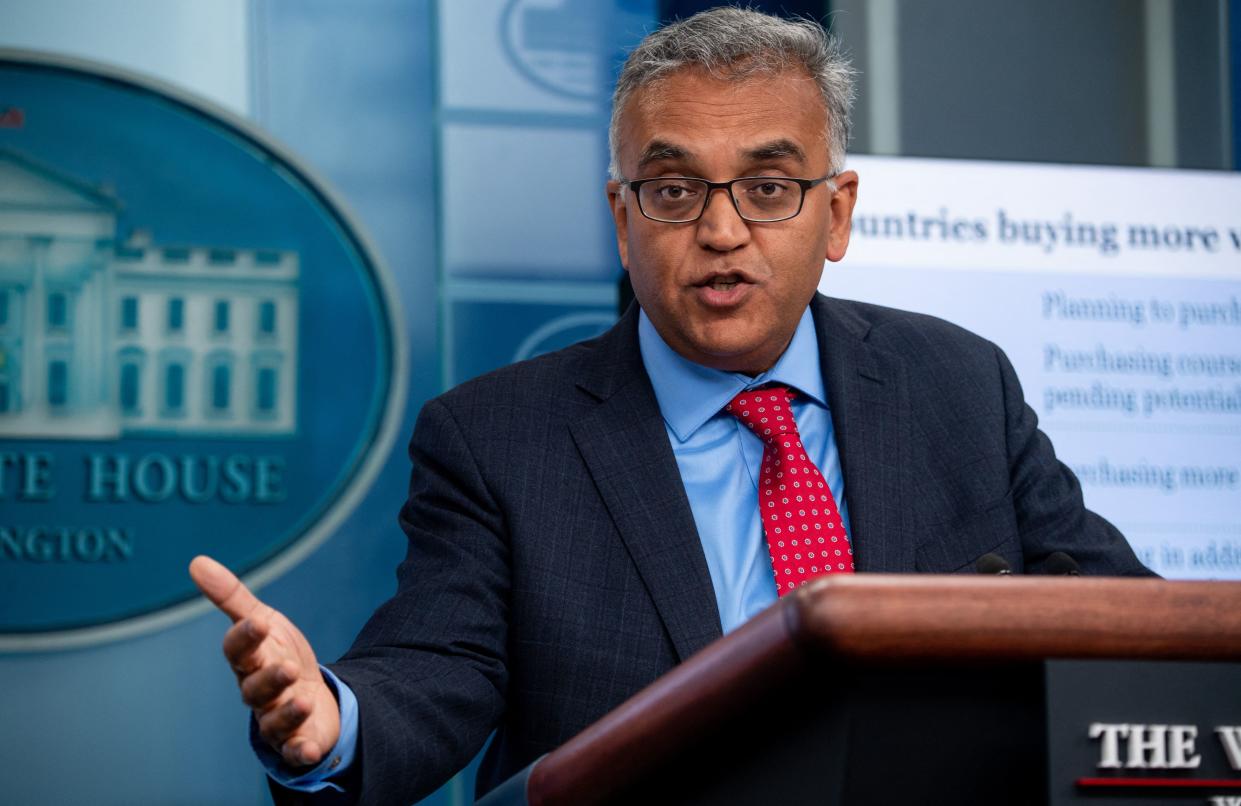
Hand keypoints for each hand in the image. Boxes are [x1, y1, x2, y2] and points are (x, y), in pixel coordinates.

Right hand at [189, 555, 340, 767]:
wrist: (309, 697)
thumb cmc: (278, 655)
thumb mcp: (263, 622)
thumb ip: (232, 597)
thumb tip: (196, 562)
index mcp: (248, 661)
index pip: (238, 650)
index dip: (245, 638)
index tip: (259, 623)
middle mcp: (257, 692)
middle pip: (256, 687)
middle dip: (270, 678)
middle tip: (288, 667)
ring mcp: (275, 719)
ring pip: (275, 719)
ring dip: (288, 711)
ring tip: (304, 698)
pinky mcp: (296, 741)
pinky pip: (295, 750)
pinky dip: (301, 750)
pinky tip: (310, 748)